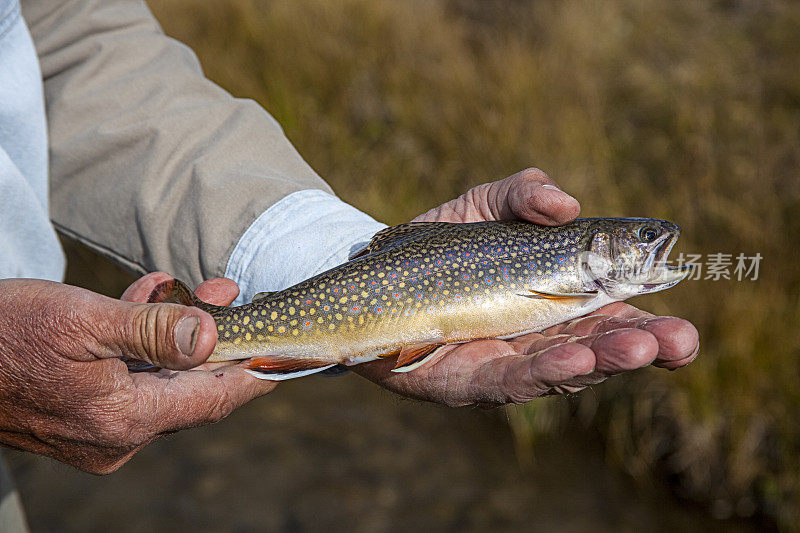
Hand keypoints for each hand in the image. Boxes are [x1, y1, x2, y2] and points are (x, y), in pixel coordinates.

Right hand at [0, 273, 272, 473]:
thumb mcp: (83, 320)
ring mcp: (96, 430)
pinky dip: (141, 342)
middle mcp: (115, 436)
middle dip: (210, 338)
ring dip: (175, 333)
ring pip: (159, 378)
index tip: (281, 353)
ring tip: (191, 285)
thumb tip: (209, 336)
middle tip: (226, 293)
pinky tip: (147, 297)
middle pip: (188, 387)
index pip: (211, 401)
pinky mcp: (81, 415)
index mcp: (122, 421)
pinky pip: (127, 378)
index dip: (250, 373)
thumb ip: (151, 330)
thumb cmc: (3, 333)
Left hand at [354, 168, 698, 406]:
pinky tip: (572, 361)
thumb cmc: (441, 243)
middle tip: (676, 342)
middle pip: (597, 349)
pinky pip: (509, 382)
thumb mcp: (485, 204)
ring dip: (600, 361)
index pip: (611, 315)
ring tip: (632, 348)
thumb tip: (567, 205)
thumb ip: (526, 193)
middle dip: (638, 347)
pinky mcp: (467, 383)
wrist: (375, 273)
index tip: (684, 327)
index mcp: (555, 300)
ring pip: (562, 370)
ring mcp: (506, 363)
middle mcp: (538, 338)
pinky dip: (543, 374)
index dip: (649, 322)